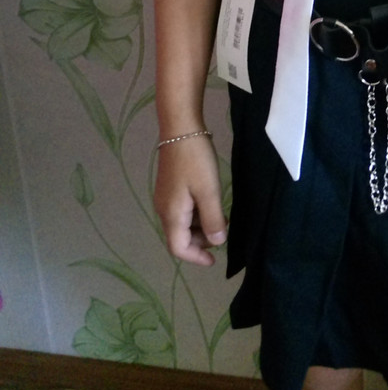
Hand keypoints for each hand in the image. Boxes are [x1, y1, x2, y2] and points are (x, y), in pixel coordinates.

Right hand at [154, 135, 227, 265]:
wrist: (180, 129)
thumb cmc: (195, 161)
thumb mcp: (208, 191)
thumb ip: (213, 219)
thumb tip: (216, 242)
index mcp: (172, 214)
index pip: (178, 248)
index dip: (196, 257)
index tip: (214, 260)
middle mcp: (164, 209)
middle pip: (179, 237)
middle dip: (200, 242)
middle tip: (222, 234)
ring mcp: (165, 197)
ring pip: (182, 223)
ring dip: (200, 227)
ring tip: (221, 219)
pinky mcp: (170, 186)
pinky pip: (182, 210)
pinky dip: (197, 215)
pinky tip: (211, 205)